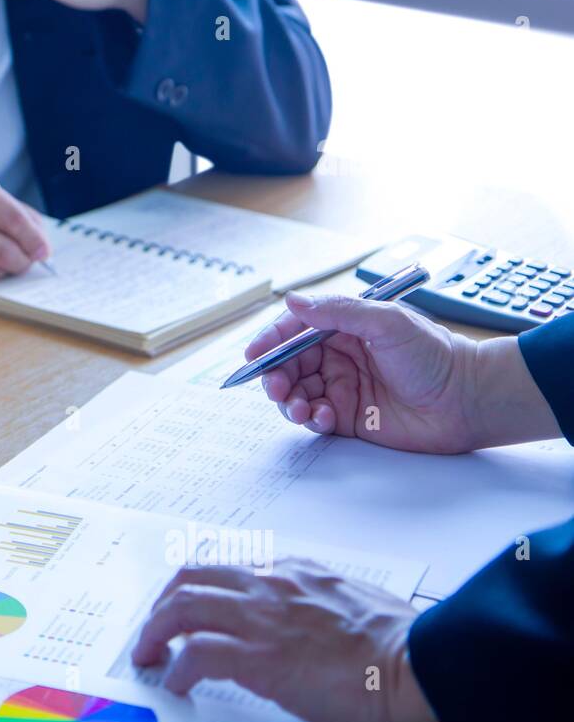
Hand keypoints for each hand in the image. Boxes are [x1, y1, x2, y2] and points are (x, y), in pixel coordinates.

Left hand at [133, 559, 436, 721]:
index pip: (228, 568)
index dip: (198, 587)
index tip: (187, 604)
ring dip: (156, 631)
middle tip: (155, 627)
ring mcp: (263, 618)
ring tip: (150, 653)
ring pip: (182, 607)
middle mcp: (272, 586)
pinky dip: (179, 667)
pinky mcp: (260, 657)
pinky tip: (178, 681)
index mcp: (297, 573)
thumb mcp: (356, 605)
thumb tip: (312, 623)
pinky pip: (198, 654)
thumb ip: (322, 604)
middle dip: (164, 602)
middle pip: (192, 578)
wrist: (420, 667)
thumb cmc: (405, 645)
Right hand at [247, 292, 554, 452]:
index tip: (254, 355)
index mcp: (343, 328)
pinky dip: (310, 419)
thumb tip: (293, 301)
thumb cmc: (435, 355)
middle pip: (287, 365)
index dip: (270, 341)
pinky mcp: (348, 417)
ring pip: (296, 394)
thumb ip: (338, 311)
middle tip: (276, 388)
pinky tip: (324, 418)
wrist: (468, 400)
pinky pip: (314, 418)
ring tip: (299, 409)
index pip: (294, 330)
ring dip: (289, 402)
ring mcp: (341, 387)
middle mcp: (337, 356)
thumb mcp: (387, 322)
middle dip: (275, 377)